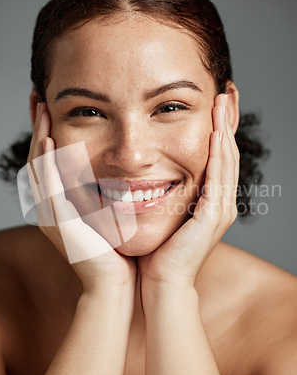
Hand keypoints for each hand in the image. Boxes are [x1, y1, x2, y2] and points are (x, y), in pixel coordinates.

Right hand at [27, 102, 136, 293]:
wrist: (116, 286)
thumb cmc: (118, 254)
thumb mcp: (109, 218)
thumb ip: (107, 195)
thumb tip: (123, 175)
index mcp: (60, 206)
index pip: (49, 163)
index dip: (47, 135)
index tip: (52, 109)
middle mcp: (49, 208)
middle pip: (37, 159)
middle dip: (38, 128)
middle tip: (38, 99)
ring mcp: (51, 215)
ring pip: (38, 167)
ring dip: (39, 137)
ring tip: (42, 109)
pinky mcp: (59, 221)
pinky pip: (48, 184)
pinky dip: (47, 161)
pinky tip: (50, 139)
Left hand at [137, 94, 238, 287]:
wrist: (160, 283)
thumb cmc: (157, 251)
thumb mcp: (163, 214)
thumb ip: (164, 193)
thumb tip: (147, 173)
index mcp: (209, 200)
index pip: (217, 156)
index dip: (218, 128)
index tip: (214, 101)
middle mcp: (220, 202)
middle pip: (227, 152)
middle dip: (227, 121)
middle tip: (226, 91)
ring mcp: (220, 209)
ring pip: (227, 160)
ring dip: (226, 129)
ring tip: (224, 101)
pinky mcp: (213, 216)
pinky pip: (218, 178)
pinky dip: (218, 154)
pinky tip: (215, 132)